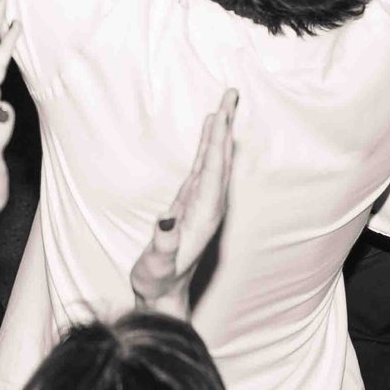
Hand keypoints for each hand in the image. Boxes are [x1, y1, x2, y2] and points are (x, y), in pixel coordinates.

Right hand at [132, 90, 235, 315]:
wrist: (163, 296)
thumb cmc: (158, 282)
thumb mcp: (157, 266)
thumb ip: (163, 244)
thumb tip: (165, 220)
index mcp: (203, 215)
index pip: (212, 171)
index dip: (216, 141)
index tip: (219, 114)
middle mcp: (208, 207)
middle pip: (220, 159)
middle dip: (225, 127)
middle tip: (231, 93)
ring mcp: (202, 205)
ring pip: (214, 162)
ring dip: (219, 133)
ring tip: (224, 105)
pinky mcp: (192, 205)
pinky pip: (203, 168)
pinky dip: (207, 148)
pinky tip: (209, 135)